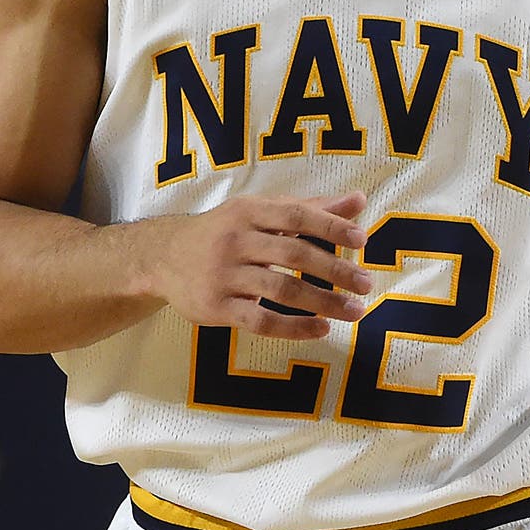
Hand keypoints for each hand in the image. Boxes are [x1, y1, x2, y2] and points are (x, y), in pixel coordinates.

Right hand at [144, 191, 370, 338]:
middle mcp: (236, 240)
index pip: (296, 216)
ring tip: (354, 311)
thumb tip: (358, 200)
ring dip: (322, 302)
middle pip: (293, 254)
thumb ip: (310, 208)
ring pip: (281, 290)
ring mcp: (225, 275)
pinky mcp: (217, 307)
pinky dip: (293, 327)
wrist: (163, 257)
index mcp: (249, 212)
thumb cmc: (225, 232)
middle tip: (365, 285)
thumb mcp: (260, 212)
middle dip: (334, 270)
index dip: (330, 227)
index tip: (362, 241)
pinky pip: (260, 320)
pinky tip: (320, 328)